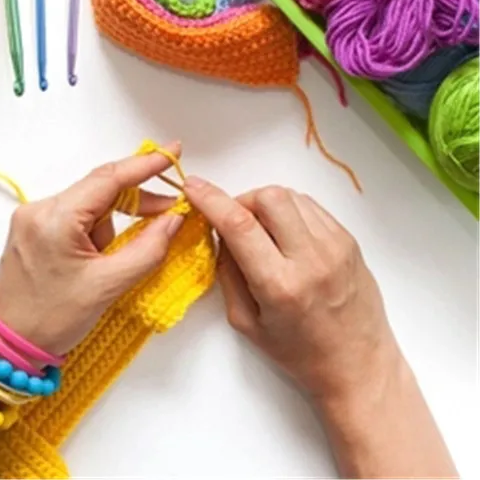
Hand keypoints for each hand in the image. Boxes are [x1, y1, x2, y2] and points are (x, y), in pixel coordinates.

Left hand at [0, 144, 184, 355]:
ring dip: (111, 225)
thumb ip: (147, 249)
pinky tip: (97, 258)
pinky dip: (94, 230)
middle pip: (99, 189)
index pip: (108, 178)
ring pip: (88, 205)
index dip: (145, 164)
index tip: (173, 152)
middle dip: (135, 201)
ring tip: (111, 264)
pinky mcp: (31, 229)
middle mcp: (40, 208)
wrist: (5, 343)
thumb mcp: (108, 287)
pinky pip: (73, 217)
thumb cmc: (53, 319)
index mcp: (57, 218)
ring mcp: (32, 217)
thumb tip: (174, 219)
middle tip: (170, 210)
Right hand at [183, 180, 400, 403]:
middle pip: (269, 197)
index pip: (239, 225)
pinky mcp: (349, 240)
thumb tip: (217, 231)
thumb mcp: (246, 322)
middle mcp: (311, 260)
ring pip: (290, 196)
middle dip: (242, 200)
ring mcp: (335, 246)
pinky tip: (286, 236)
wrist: (358, 365)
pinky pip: (310, 206)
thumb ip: (227, 272)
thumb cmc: (299, 352)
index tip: (192, 186)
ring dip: (266, 205)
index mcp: (280, 286)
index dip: (211, 199)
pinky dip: (289, 212)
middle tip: (236, 222)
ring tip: (264, 233)